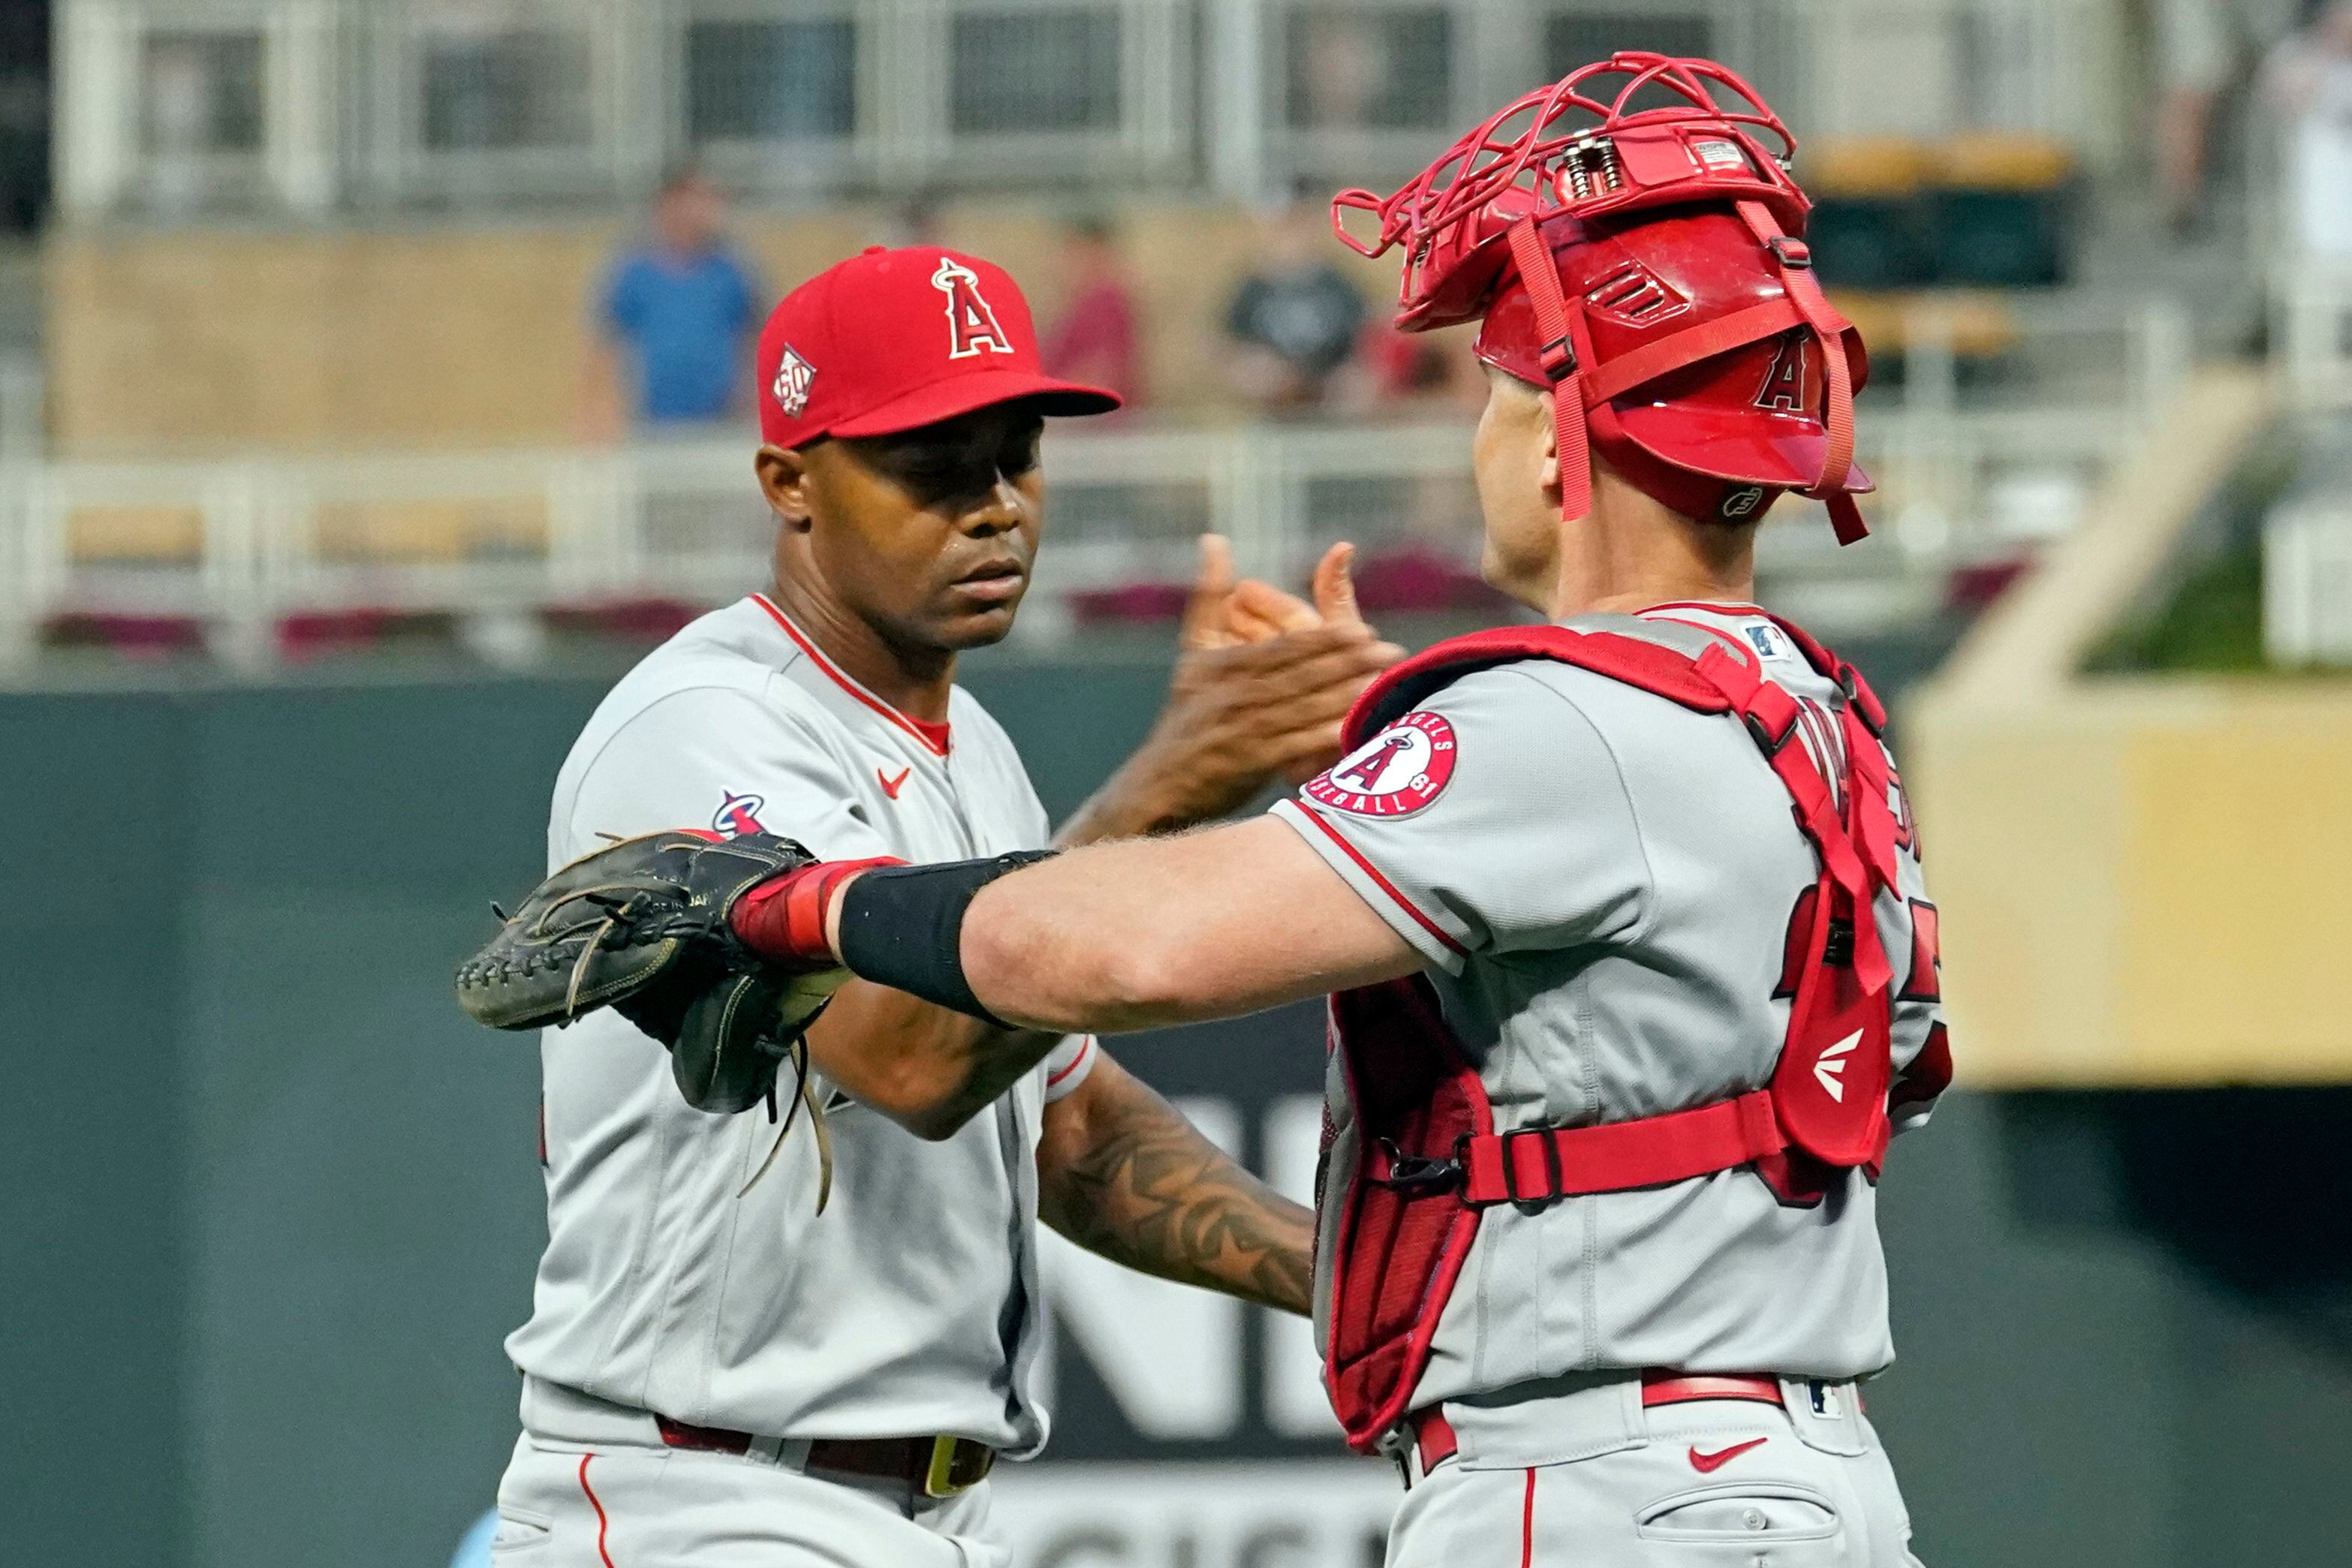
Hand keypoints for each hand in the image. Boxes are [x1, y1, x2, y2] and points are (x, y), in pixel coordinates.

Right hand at [1060, 538, 1403, 841]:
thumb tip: (1214, 540)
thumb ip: (1208, 596)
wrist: (1159, 781)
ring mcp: (1242, 728)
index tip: (1364, 629)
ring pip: (1302, 707)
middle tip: (1389, 651)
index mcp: (1224, 663)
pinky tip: (1355, 729)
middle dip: (1348, 663)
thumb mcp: (1193, 652)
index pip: (1284, 647)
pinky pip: (1294, 746)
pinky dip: (1323, 737)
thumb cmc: (1186, 714)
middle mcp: (1234, 693)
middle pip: (1300, 674)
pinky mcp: (1248, 762)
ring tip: (1383, 684)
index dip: (1325, 639)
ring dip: (1345, 696)